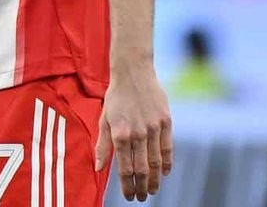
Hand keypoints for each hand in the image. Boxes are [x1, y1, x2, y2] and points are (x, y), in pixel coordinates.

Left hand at [94, 64, 172, 201]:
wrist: (134, 72)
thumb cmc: (116, 97)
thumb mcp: (104, 119)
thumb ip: (103, 146)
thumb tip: (98, 168)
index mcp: (120, 134)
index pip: (125, 169)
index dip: (128, 186)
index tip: (129, 196)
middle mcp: (137, 133)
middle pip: (142, 169)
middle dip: (142, 187)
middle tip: (142, 197)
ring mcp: (153, 127)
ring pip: (156, 162)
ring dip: (155, 180)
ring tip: (152, 190)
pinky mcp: (166, 121)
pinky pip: (168, 147)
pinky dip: (167, 163)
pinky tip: (165, 172)